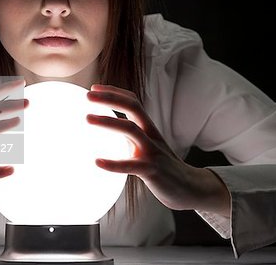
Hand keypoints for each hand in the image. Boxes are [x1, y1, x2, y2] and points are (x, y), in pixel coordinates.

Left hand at [86, 84, 229, 216]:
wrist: (189, 188)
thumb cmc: (161, 166)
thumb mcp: (146, 145)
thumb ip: (130, 135)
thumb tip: (106, 127)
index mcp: (148, 128)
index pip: (132, 101)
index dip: (114, 92)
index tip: (94, 88)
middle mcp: (151, 135)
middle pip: (132, 108)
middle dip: (110, 98)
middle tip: (87, 96)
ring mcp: (152, 151)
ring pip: (131, 130)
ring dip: (108, 122)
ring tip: (87, 118)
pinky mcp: (152, 171)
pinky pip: (131, 165)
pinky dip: (113, 163)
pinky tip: (96, 162)